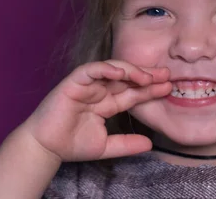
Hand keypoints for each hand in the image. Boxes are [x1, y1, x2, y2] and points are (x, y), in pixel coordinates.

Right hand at [21, 60, 170, 161]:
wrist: (46, 148)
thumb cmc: (72, 144)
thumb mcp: (106, 146)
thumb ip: (126, 144)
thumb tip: (150, 145)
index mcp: (108, 102)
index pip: (133, 93)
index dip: (150, 89)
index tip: (169, 87)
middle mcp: (100, 90)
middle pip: (128, 78)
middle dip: (147, 75)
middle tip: (167, 74)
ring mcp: (88, 84)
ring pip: (113, 70)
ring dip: (131, 71)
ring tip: (147, 76)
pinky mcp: (74, 81)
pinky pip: (92, 70)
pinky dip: (106, 68)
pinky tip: (120, 72)